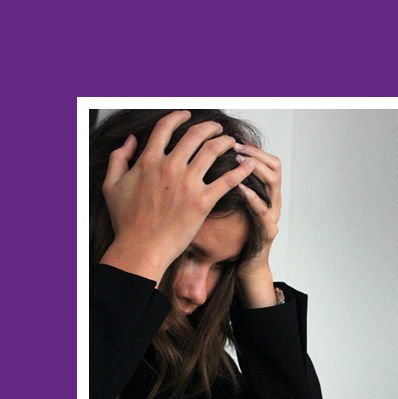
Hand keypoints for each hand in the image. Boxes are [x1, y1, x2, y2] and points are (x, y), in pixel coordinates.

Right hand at [100, 110, 256, 284]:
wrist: (141, 247)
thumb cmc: (126, 220)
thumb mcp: (111, 185)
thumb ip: (119, 158)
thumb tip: (131, 140)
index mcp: (148, 161)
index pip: (166, 127)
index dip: (179, 117)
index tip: (188, 115)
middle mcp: (170, 167)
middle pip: (195, 135)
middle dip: (210, 127)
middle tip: (218, 128)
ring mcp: (188, 183)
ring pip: (213, 151)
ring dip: (226, 142)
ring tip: (232, 142)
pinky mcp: (203, 201)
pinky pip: (228, 180)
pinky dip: (241, 170)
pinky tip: (249, 165)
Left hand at [233, 143, 284, 307]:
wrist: (245, 267)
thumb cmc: (233, 236)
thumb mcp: (226, 205)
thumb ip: (222, 185)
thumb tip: (199, 161)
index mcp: (263, 191)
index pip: (264, 159)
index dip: (252, 146)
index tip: (232, 137)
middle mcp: (272, 199)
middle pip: (274, 165)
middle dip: (254, 152)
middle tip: (234, 146)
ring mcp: (272, 214)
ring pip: (274, 183)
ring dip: (256, 169)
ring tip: (238, 161)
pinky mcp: (269, 231)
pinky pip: (264, 211)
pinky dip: (253, 198)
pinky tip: (241, 189)